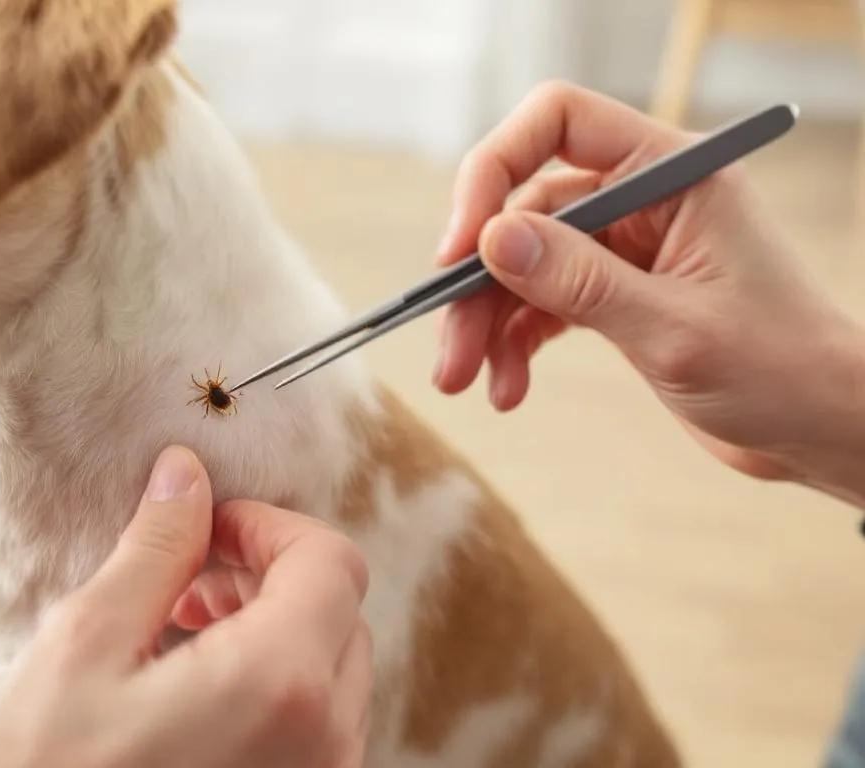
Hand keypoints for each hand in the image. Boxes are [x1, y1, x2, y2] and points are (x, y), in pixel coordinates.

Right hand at [0, 446, 372, 767]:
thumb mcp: (85, 646)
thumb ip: (155, 550)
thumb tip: (187, 474)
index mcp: (281, 685)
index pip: (331, 561)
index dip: (269, 526)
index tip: (205, 529)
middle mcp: (325, 744)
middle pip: (341, 614)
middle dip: (271, 576)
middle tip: (187, 579)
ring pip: (333, 673)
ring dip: (273, 631)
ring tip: (182, 632)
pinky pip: (316, 731)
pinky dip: (273, 689)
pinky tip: (194, 694)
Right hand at [432, 82, 864, 503]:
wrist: (820, 430)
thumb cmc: (781, 370)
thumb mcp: (673, 328)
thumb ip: (579, 281)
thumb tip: (491, 239)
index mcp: (673, 173)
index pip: (559, 122)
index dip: (495, 169)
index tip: (462, 245)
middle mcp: (643, 197)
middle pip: (524, 207)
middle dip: (478, 279)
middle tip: (448, 349)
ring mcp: (625, 246)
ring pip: (522, 261)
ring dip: (485, 321)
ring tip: (465, 380)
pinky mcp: (614, 293)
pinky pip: (539, 301)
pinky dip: (514, 341)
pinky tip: (508, 386)